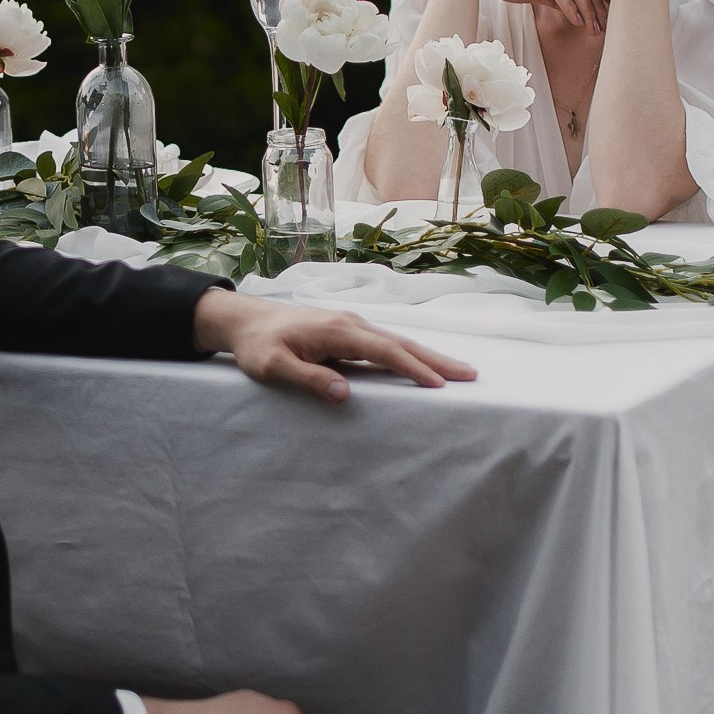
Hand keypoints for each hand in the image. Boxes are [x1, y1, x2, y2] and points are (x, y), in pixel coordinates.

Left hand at [192, 288, 475, 404]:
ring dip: (428, 355)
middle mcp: (350, 323)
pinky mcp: (347, 330)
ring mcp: (351, 325)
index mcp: (336, 331)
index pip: (383, 352)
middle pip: (401, 343)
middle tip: (470, 374)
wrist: (243, 320)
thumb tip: (344, 393)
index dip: (412, 369)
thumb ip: (306, 378)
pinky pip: (386, 343)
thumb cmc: (256, 346)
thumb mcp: (273, 367)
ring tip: (457, 370)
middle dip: (436, 359)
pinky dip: (409, 353)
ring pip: (397, 341)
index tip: (439, 384)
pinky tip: (421, 363)